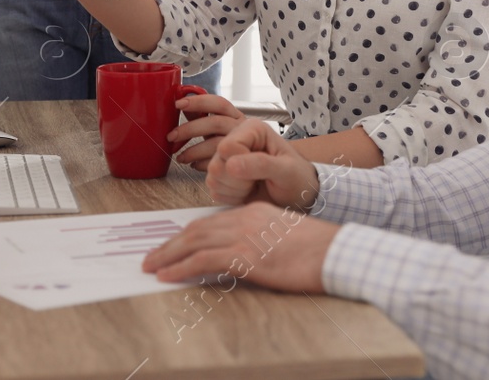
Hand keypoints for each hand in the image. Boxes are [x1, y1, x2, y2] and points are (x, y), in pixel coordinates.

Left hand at [142, 202, 338, 292]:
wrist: (336, 252)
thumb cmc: (319, 250)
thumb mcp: (285, 238)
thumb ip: (262, 241)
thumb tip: (245, 257)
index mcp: (255, 212)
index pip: (212, 221)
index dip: (189, 234)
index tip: (173, 245)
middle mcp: (245, 219)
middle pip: (197, 229)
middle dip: (171, 243)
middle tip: (152, 256)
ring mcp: (245, 236)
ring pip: (194, 242)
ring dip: (168, 255)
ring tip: (151, 266)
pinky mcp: (246, 256)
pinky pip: (203, 260)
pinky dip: (181, 267)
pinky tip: (167, 275)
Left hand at [169, 93, 246, 171]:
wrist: (250, 163)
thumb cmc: (229, 141)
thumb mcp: (216, 126)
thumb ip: (201, 116)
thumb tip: (182, 106)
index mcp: (235, 115)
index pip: (218, 102)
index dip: (198, 102)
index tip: (178, 104)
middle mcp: (241, 128)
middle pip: (215, 123)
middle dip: (190, 129)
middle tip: (171, 136)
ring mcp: (241, 145)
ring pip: (216, 145)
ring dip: (193, 151)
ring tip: (180, 157)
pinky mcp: (237, 163)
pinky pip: (217, 163)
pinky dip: (201, 164)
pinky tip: (193, 165)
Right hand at [205, 118, 320, 208]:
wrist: (297, 195)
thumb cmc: (297, 178)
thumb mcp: (287, 170)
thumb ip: (262, 164)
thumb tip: (231, 165)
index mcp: (251, 130)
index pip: (227, 146)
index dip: (240, 163)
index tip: (261, 170)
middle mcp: (235, 141)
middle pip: (216, 163)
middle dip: (238, 179)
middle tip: (258, 180)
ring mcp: (226, 159)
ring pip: (212, 177)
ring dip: (235, 189)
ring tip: (254, 185)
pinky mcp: (222, 177)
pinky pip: (214, 190)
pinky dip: (231, 197)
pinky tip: (247, 192)